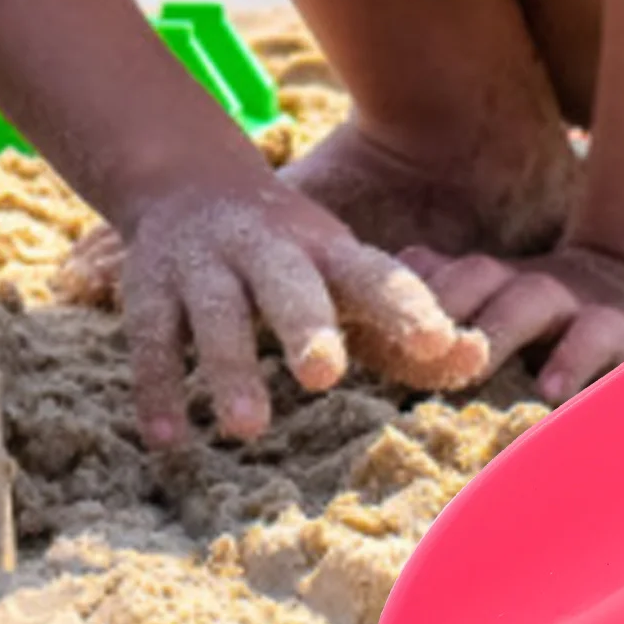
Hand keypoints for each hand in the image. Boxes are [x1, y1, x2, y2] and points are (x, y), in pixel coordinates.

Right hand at [56, 177, 488, 447]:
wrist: (187, 183)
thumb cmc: (294, 252)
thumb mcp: (344, 266)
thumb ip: (399, 315)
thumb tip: (472, 360)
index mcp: (327, 249)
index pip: (375, 276)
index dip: (408, 308)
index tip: (444, 344)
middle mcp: (266, 251)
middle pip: (288, 286)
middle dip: (305, 326)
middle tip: (324, 376)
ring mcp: (205, 268)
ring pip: (217, 316)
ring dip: (231, 370)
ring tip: (250, 428)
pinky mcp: (151, 291)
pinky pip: (151, 341)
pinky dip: (157, 391)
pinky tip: (170, 440)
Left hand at [399, 241, 623, 403]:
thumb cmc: (563, 319)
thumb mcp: (512, 303)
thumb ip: (457, 290)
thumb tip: (403, 265)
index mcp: (505, 284)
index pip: (456, 276)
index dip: (418, 294)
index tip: (371, 331)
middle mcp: (540, 288)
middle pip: (486, 282)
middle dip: (446, 305)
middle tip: (407, 342)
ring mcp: (584, 308)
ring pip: (536, 303)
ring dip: (500, 327)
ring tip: (470, 363)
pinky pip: (603, 344)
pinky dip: (578, 362)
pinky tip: (552, 391)